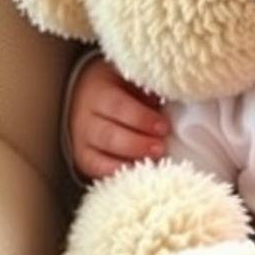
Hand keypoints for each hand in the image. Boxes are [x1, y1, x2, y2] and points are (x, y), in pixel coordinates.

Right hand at [68, 54, 168, 179]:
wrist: (88, 94)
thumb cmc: (120, 86)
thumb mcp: (131, 79)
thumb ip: (148, 89)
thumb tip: (173, 99)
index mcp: (100, 92)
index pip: (118, 107)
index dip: (141, 119)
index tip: (163, 127)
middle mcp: (86, 118)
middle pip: (109, 135)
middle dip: (137, 144)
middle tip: (160, 148)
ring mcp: (81, 140)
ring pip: (100, 156)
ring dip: (129, 162)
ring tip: (152, 163)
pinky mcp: (83, 158)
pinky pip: (96, 170)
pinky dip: (116, 174)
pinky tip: (138, 175)